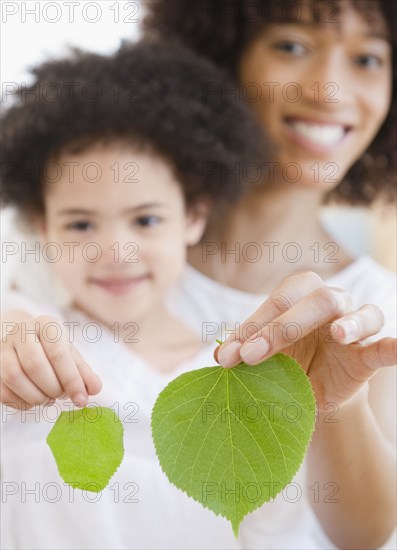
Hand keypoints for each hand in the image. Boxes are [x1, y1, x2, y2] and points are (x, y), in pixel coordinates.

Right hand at [1, 314, 101, 408]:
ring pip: (15, 378)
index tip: (82, 399)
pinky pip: (3, 391)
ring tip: (49, 398)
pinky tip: (34, 400)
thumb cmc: (52, 349)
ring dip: (36, 397)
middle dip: (53, 388)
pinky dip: (22, 403)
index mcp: (46, 324)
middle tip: (62, 396)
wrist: (24, 342)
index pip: (58, 353)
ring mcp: (2, 349)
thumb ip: (84, 372)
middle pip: (35, 365)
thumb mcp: (71, 356)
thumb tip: (95, 389)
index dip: (72, 380)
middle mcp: (21, 332)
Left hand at [215, 271, 396, 409]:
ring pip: (360, 312)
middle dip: (282, 327)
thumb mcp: (262, 355)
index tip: (227, 357)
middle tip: (251, 356)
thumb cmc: (285, 361)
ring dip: (349, 322)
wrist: (312, 389)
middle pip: (317, 300)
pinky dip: (394, 346)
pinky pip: (385, 346)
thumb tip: (219, 355)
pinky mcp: (368, 354)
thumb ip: (243, 349)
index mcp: (300, 294)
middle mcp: (330, 301)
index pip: (279, 301)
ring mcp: (354, 325)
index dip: (251, 326)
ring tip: (338, 334)